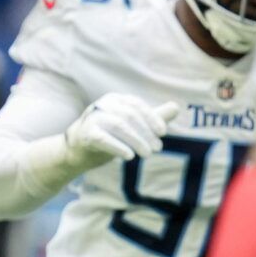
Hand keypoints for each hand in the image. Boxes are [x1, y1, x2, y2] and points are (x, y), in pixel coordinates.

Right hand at [66, 95, 180, 163]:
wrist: (79, 149)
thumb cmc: (110, 134)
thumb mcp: (134, 125)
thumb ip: (154, 117)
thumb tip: (176, 107)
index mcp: (116, 99)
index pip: (137, 105)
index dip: (152, 118)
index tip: (162, 133)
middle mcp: (103, 105)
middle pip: (130, 116)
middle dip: (146, 133)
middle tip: (157, 149)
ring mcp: (93, 118)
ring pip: (119, 125)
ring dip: (136, 140)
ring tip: (147, 154)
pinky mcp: (85, 134)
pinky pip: (103, 139)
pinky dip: (118, 147)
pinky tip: (130, 156)